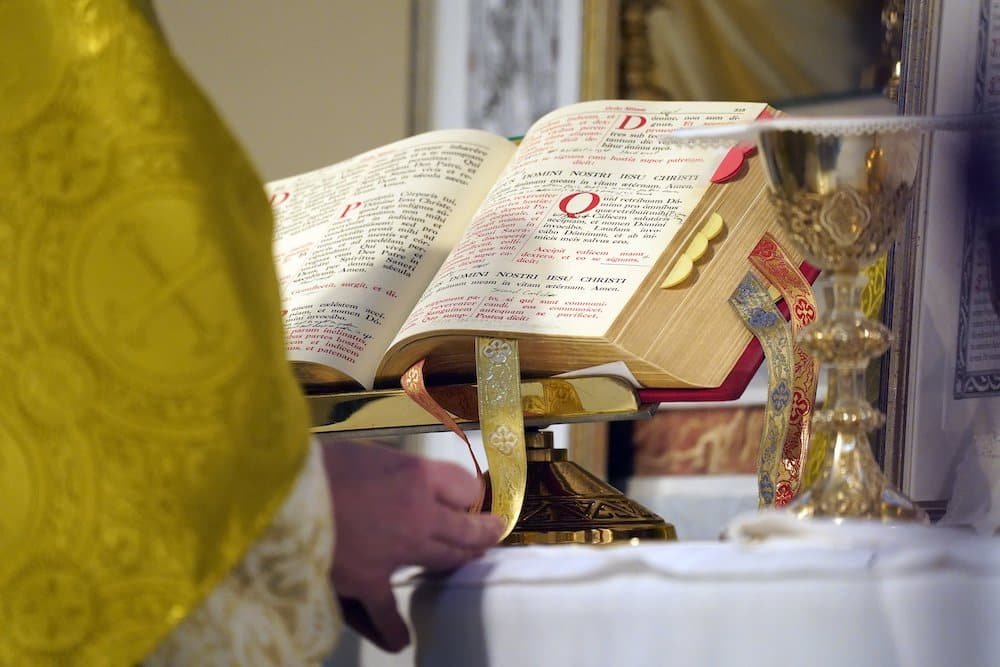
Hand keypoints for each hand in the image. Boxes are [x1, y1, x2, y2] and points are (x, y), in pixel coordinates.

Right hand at [319, 439, 503, 651]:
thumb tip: (401, 482)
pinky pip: (389, 613)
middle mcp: (418, 512)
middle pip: (464, 527)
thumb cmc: (316, 463)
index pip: (464, 486)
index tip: (471, 495)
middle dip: (481, 531)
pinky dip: (395, 628)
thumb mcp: (364, 451)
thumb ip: (392, 470)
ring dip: (458, 562)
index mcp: (415, 474)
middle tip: (491, 533)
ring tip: (468, 562)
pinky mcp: (368, 582)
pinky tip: (401, 639)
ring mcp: (397, 551)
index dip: (470, 492)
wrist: (278, 490)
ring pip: (443, 561)